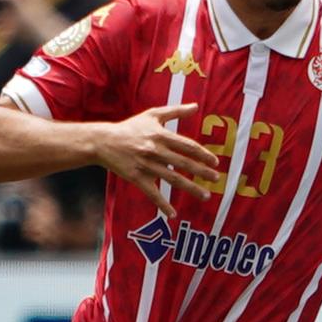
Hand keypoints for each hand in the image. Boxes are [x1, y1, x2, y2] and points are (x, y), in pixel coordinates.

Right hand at [92, 103, 222, 217]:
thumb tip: (196, 106)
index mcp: (160, 135)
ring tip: (205, 195)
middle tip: (216, 178)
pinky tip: (173, 214)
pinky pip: (152, 193)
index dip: (203, 154)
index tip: (215, 162)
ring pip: (173, 179)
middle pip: (184, 163)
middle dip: (202, 172)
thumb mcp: (152, 115)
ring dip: (191, 188)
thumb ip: (175, 111)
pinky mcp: (137, 178)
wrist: (104, 141)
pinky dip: (162, 204)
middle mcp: (155, 151)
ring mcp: (146, 165)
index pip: (187, 146)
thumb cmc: (130, 127)